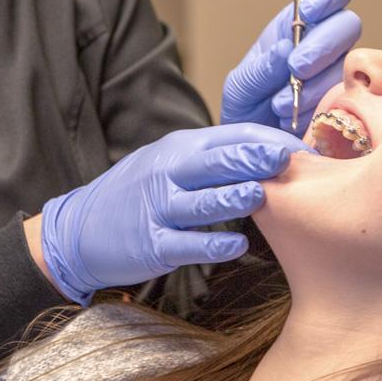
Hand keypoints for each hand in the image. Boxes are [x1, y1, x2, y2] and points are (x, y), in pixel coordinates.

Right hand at [39, 124, 303, 304]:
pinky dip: (213, 244)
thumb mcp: (170, 162)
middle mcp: (168, 173)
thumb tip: (269, 155)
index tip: (301, 148)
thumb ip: (212, 158)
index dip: (267, 141)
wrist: (80, 227)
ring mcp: (158, 209)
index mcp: (179, 148)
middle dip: (254, 159)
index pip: (230, 136)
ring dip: (234, 198)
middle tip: (290, 160)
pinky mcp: (151, 244)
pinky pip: (187, 244)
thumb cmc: (138, 193)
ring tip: (261, 196)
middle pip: (216, 162)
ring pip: (201, 202)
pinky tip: (236, 244)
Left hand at [220, 0, 360, 131]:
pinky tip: (293, 116)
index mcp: (299, 24)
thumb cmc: (249, 108)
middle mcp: (326, 43)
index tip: (307, 12)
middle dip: (322, 45)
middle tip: (296, 67)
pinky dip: (318, 107)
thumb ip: (260, 69)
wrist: (256, 149)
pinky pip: (348, 97)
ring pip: (350, 62)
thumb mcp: (242, 86)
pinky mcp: (348, 102)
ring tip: (281, 102)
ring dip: (315, 83)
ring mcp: (340, 73)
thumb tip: (285, 48)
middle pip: (348, 24)